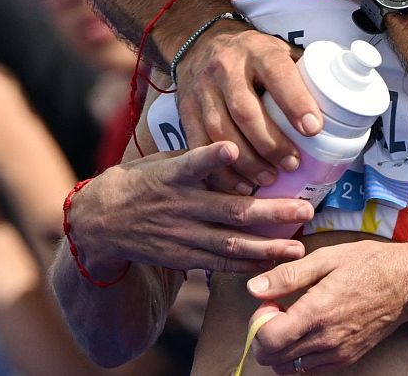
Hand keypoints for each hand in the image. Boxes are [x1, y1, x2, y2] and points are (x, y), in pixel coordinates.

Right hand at [68, 142, 311, 275]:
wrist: (102, 222)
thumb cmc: (140, 182)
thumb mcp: (160, 161)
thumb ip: (195, 158)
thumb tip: (237, 143)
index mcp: (171, 176)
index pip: (191, 163)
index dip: (211, 157)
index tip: (232, 148)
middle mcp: (179, 206)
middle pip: (230, 210)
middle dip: (270, 212)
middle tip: (304, 209)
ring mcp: (182, 235)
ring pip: (231, 244)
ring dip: (267, 246)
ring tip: (297, 247)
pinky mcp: (182, 257)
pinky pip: (220, 263)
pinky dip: (247, 263)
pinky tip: (273, 263)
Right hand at [176, 25, 320, 193]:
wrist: (203, 44)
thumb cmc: (254, 56)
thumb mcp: (280, 52)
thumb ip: (304, 76)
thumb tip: (343, 107)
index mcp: (258, 51)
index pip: (278, 74)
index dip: (296, 102)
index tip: (314, 129)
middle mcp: (226, 68)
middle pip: (246, 110)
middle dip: (270, 143)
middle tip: (292, 164)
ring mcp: (202, 89)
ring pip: (221, 131)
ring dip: (247, 161)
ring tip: (268, 179)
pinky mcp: (185, 109)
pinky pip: (199, 145)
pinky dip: (219, 170)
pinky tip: (239, 184)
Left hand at [246, 240, 407, 372]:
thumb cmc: (368, 264)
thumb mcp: (326, 258)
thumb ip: (287, 276)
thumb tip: (254, 288)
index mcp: (317, 312)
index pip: (268, 339)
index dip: (258, 322)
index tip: (269, 303)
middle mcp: (326, 339)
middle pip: (273, 359)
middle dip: (264, 337)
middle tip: (276, 312)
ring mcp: (338, 353)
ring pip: (289, 368)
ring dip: (280, 349)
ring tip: (291, 321)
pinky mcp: (347, 358)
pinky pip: (311, 369)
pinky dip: (299, 356)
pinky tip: (308, 331)